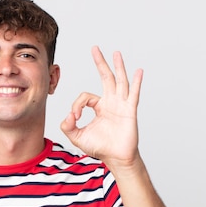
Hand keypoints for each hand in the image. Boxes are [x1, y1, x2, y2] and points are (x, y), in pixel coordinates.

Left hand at [60, 46, 142, 169]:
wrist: (116, 158)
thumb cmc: (100, 147)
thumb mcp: (77, 137)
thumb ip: (67, 127)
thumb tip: (67, 116)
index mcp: (99, 107)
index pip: (85, 97)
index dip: (77, 105)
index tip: (74, 117)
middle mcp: (111, 102)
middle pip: (106, 77)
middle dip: (100, 63)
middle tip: (95, 48)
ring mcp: (121, 105)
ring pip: (120, 82)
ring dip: (118, 67)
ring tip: (116, 53)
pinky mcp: (129, 111)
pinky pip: (133, 94)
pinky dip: (136, 83)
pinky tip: (138, 71)